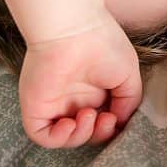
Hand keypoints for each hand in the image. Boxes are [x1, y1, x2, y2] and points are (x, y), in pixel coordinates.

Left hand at [18, 9, 141, 147]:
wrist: (74, 28)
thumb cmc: (103, 42)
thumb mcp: (128, 73)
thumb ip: (129, 100)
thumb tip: (120, 121)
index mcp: (92, 89)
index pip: (100, 120)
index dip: (109, 128)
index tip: (115, 117)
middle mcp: (72, 97)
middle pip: (84, 131)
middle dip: (98, 133)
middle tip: (105, 119)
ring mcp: (53, 103)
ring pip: (65, 136)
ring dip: (81, 136)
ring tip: (89, 115)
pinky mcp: (36, 106)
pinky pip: (43, 135)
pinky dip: (59, 139)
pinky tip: (71, 123)